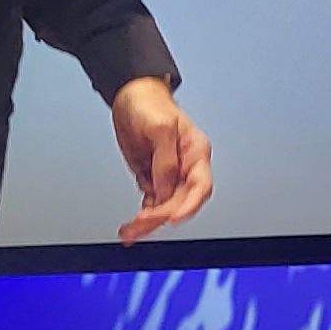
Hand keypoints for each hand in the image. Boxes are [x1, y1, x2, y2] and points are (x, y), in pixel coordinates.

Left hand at [109, 77, 214, 245]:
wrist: (130, 97)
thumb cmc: (150, 104)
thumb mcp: (160, 127)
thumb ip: (165, 161)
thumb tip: (164, 190)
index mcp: (195, 152)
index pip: (200, 186)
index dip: (189, 205)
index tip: (173, 218)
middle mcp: (185, 166)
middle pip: (179, 201)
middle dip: (160, 216)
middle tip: (139, 225)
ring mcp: (168, 173)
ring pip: (165, 206)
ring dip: (149, 222)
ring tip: (130, 232)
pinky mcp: (152, 176)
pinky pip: (152, 202)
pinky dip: (143, 215)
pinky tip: (132, 224)